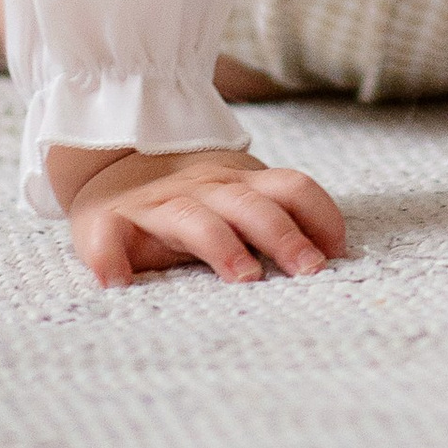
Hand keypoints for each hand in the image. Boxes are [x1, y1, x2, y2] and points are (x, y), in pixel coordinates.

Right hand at [47, 141, 348, 289]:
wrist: (113, 165)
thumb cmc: (195, 198)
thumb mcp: (241, 196)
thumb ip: (281, 217)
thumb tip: (340, 253)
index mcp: (241, 185)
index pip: (291, 187)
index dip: (320, 214)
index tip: (340, 251)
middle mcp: (204, 190)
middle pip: (250, 206)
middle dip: (283, 235)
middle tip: (309, 270)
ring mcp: (157, 206)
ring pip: (193, 219)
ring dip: (221, 244)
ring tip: (243, 276)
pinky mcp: (108, 223)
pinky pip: (107, 237)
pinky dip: (110, 257)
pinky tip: (117, 282)